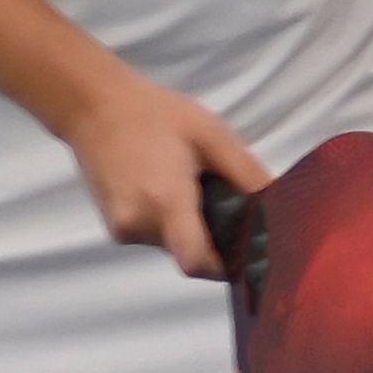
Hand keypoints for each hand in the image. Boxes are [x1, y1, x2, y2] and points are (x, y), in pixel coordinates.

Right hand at [66, 70, 279, 280]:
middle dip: (214, 241)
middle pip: (190, 257)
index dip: (226, 266)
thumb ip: (247, 175)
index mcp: (165, 202)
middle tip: (226, 205)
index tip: (247, 251)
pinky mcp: (113, 226)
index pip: (197, 263)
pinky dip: (169, 223)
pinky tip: (171, 189)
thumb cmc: (157, 115)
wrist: (92, 106)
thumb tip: (280, 209)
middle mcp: (138, 225)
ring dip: (190, 230)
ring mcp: (121, 229)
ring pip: (172, 247)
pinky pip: (154, 237)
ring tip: (194, 188)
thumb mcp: (212, 136)